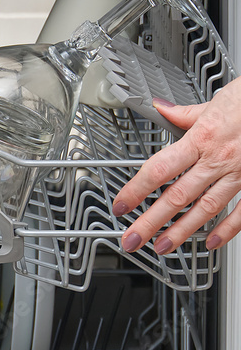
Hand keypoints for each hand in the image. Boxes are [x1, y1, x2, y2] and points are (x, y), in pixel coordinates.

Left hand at [113, 79, 240, 253]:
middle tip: (132, 239)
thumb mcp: (214, 103)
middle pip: (177, 196)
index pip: (159, 169)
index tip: (121, 205)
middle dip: (151, 221)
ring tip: (163, 246)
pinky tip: (211, 242)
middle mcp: (218, 159)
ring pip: (206, 208)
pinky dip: (228, 229)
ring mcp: (239, 172)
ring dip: (182, 231)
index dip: (136, 189)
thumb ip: (185, 114)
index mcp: (201, 138)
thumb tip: (161, 109)